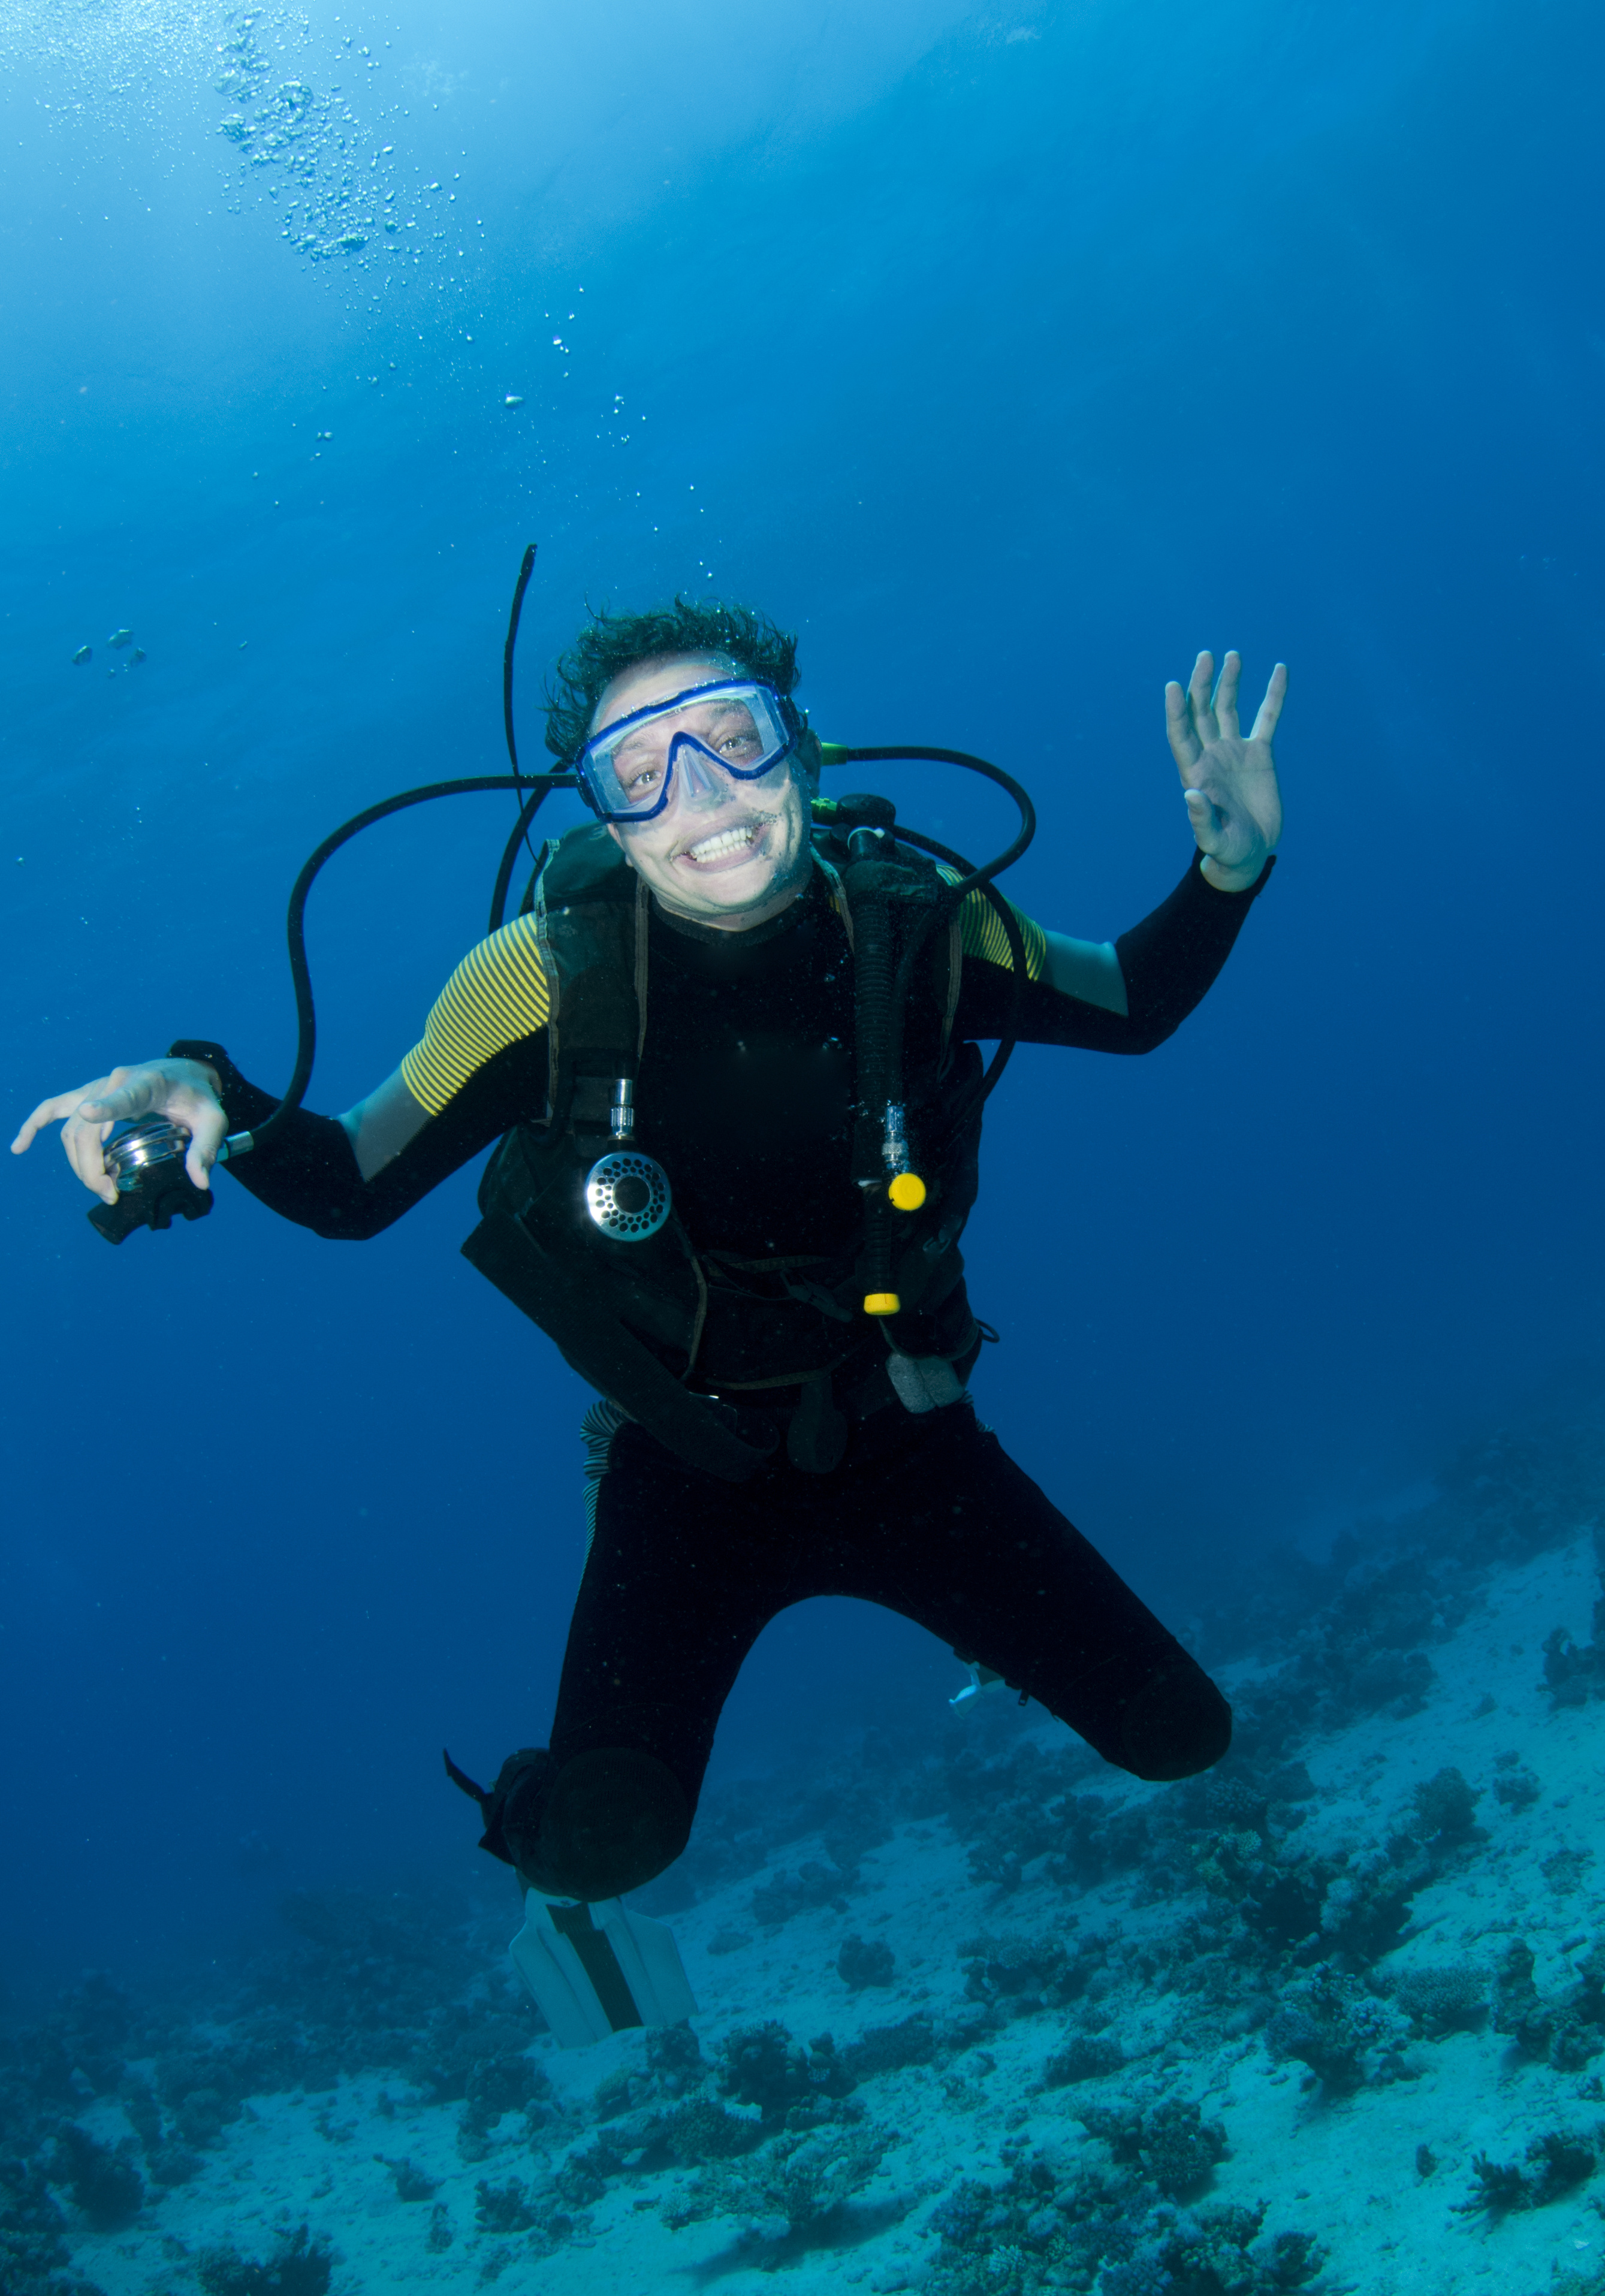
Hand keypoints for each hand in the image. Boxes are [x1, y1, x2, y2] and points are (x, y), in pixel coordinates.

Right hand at [11, 1059, 225, 1204]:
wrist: (185, 1073)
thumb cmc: (198, 1097)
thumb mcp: (213, 1121)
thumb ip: (207, 1148)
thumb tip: (200, 1181)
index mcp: (146, 1084)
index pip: (123, 1096)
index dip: (105, 1107)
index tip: (89, 1115)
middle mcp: (113, 1082)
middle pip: (88, 1129)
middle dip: (92, 1167)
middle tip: (110, 1193)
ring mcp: (96, 1088)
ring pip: (72, 1131)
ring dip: (78, 1164)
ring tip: (103, 1189)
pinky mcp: (86, 1095)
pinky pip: (52, 1109)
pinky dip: (34, 1125)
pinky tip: (20, 1147)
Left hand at [1165, 651, 1285, 891]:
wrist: (1250, 851)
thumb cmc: (1228, 850)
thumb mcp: (1215, 840)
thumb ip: (1202, 820)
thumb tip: (1191, 795)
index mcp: (1196, 772)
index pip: (1181, 734)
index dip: (1177, 711)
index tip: (1174, 686)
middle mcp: (1211, 755)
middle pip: (1202, 712)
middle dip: (1202, 684)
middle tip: (1206, 656)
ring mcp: (1234, 751)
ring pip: (1228, 708)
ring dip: (1228, 682)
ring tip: (1231, 655)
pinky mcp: (1259, 753)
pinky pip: (1267, 718)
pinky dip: (1273, 695)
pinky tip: (1279, 670)